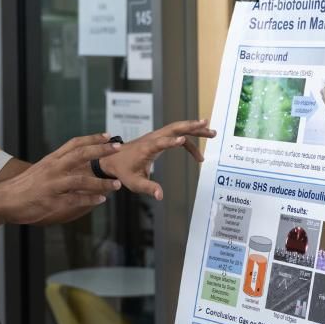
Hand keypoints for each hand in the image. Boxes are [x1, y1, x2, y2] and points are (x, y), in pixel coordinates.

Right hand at [0, 134, 121, 224]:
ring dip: (100, 182)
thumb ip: (59, 165)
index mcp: (52, 159)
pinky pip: (73, 200)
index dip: (92, 138)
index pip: (74, 143)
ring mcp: (51, 184)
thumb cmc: (23, 185)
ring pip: (80, 180)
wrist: (3, 199)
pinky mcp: (50, 200)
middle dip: (101, 150)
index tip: (108, 136)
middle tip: (118, 148)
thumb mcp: (42, 169)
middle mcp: (52, 168)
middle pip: (80, 155)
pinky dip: (89, 200)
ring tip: (116, 185)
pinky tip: (101, 200)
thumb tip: (78, 163)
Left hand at [98, 119, 216, 200]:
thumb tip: (160, 196)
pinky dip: (189, 143)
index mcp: (146, 148)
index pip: (160, 142)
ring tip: (212, 133)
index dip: (170, 142)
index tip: (182, 140)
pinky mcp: (159, 139)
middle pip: (174, 128)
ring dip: (195, 130)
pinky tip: (198, 156)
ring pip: (178, 129)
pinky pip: (177, 136)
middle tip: (208, 127)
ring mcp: (157, 136)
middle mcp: (153, 138)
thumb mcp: (134, 183)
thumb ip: (148, 188)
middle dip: (192, 127)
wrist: (113, 159)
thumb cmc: (123, 171)